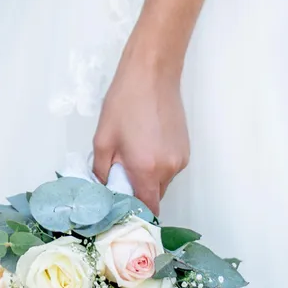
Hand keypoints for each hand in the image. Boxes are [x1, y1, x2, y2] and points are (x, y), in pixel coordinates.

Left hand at [92, 48, 189, 216]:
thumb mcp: (103, 139)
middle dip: (137, 191)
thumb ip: (101, 171)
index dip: (134, 213)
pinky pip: (169, 168)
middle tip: (119, 176)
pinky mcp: (185, 149)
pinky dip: (156, 165)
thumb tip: (102, 190)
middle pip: (154, 196)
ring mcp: (181, 158)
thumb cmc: (125, 102)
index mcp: (147, 168)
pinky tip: (144, 145)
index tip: (120, 209)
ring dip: (146, 177)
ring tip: (131, 154)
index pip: (147, 209)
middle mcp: (169, 168)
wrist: (152, 74)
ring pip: (161, 182)